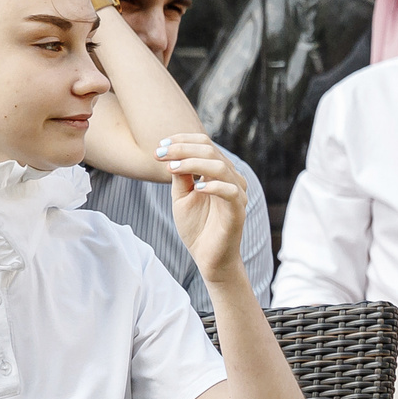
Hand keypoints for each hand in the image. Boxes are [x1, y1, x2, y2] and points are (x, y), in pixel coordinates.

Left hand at [160, 135, 250, 281]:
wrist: (209, 258)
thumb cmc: (197, 227)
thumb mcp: (182, 196)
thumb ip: (181, 176)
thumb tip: (172, 153)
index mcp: (217, 173)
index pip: (204, 144)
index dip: (181, 140)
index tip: (159, 147)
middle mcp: (230, 179)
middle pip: (210, 150)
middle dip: (181, 149)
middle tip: (159, 155)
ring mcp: (236, 194)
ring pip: (220, 166)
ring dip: (192, 162)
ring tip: (171, 168)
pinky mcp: (238, 211)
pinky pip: (229, 191)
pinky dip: (212, 186)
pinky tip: (196, 189)